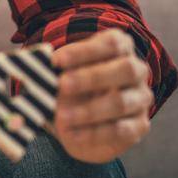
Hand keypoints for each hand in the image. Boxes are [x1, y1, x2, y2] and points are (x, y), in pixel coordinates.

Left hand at [51, 29, 153, 163]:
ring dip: (88, 110)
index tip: (56, 61)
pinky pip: (120, 129)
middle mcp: (137, 70)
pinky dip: (92, 133)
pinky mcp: (140, 126)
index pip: (111, 44)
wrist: (83, 124)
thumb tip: (36, 70)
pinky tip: (72, 134)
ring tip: (62, 117)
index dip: (83, 51)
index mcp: (121, 48)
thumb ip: (54, 71)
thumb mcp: (62, 76)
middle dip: (91, 77)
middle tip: (62, 85)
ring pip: (121, 102)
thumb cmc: (72, 89)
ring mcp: (141, 99)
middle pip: (125, 69)